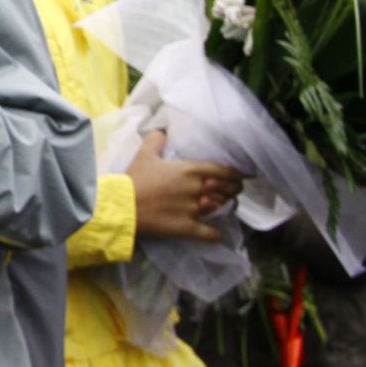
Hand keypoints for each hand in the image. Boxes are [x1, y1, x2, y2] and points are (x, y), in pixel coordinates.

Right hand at [127, 131, 242, 242]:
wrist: (123, 206)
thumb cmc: (134, 179)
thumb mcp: (144, 155)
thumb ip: (155, 141)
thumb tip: (161, 132)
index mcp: (189, 170)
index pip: (222, 170)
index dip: (235, 174)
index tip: (242, 176)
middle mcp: (197, 189)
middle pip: (226, 189)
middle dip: (233, 190)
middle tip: (234, 191)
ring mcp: (194, 209)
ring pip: (221, 208)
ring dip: (226, 207)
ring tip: (225, 207)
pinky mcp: (188, 227)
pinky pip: (209, 233)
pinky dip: (215, 234)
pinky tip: (216, 233)